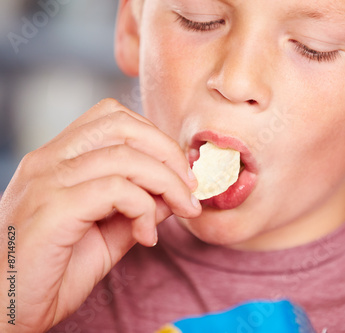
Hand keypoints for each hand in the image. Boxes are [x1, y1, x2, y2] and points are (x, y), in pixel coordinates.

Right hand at [0, 98, 200, 331]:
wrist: (3, 309)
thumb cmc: (53, 271)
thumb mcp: (109, 233)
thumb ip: (140, 207)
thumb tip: (176, 191)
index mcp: (59, 158)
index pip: (113, 117)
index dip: (156, 139)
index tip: (180, 174)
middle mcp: (48, 160)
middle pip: (123, 125)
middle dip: (168, 153)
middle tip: (188, 189)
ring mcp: (46, 181)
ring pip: (125, 156)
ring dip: (167, 183)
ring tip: (180, 211)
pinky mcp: (51, 209)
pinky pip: (115, 189)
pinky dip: (144, 209)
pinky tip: (145, 237)